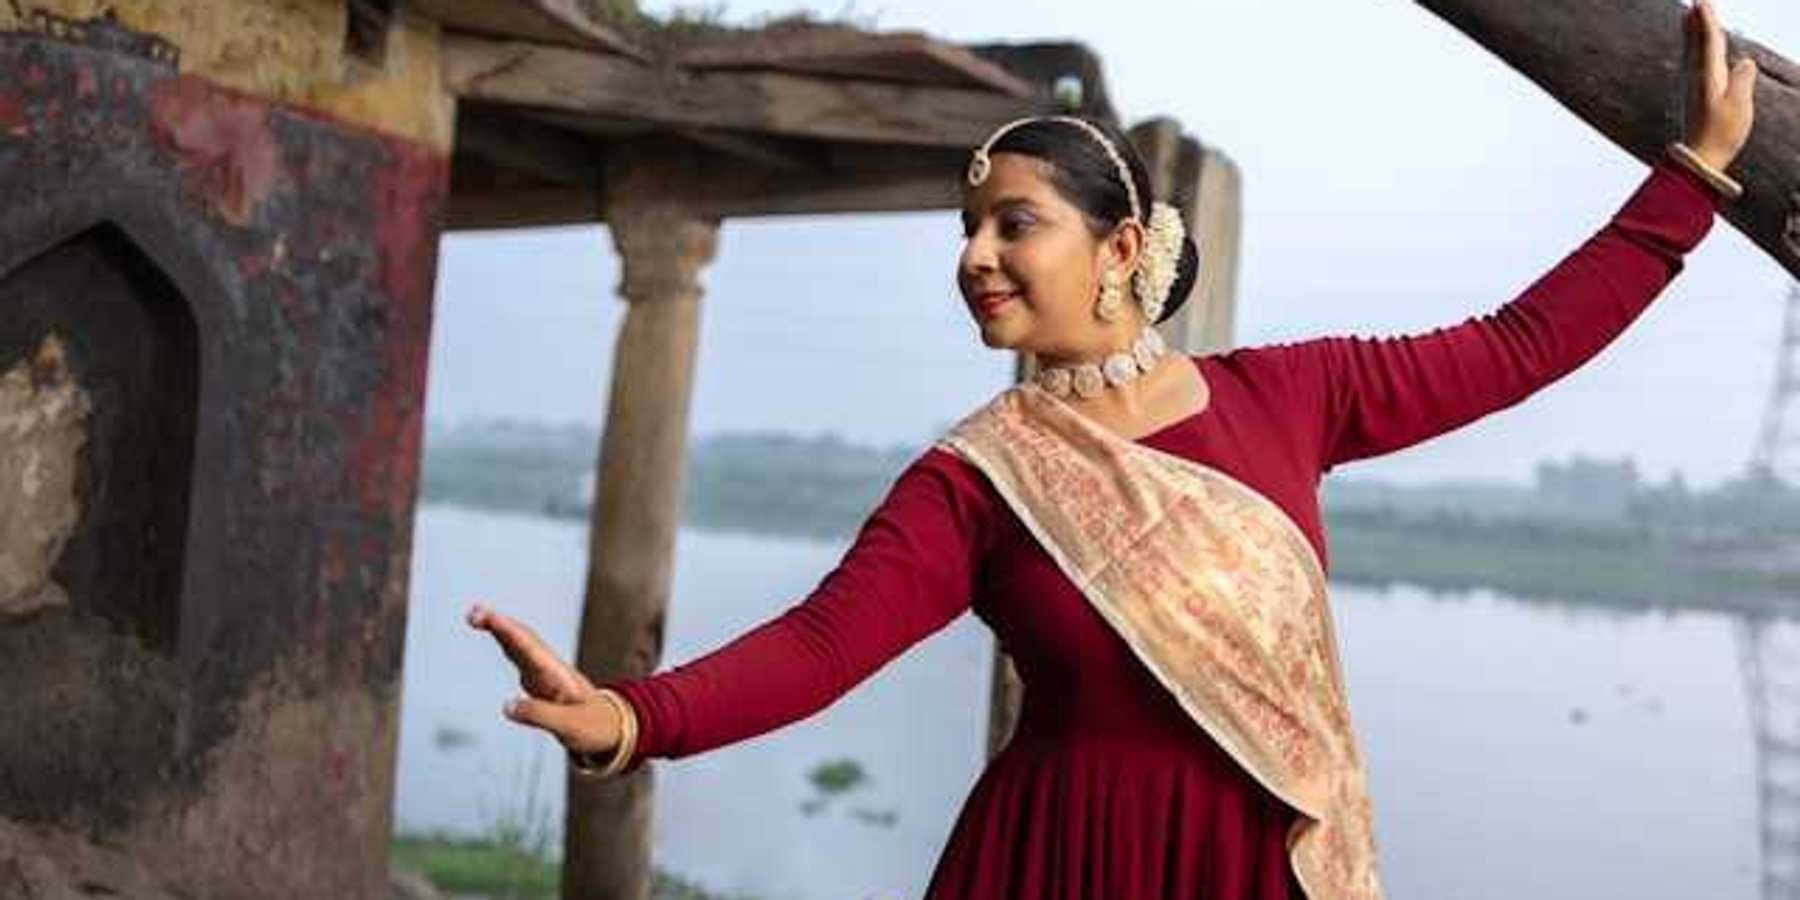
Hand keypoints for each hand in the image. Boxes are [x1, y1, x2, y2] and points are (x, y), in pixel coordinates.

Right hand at [466, 602, 620, 755]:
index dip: (507, 631)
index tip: (488, 617)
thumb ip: (539, 715)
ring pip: (520, 646)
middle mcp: (549, 670)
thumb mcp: (570, 726)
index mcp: (557, 675)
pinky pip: (520, 657)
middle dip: (498, 624)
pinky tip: (498, 635)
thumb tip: (506, 706)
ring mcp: (544, 675)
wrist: (611, 729)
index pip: (529, 647)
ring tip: (476, 617)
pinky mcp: (541, 683)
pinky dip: (507, 643)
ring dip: (500, 630)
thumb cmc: (595, 726)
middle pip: (522, 640)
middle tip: (473, 613)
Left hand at [1682, 0, 1756, 170]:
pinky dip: (1695, 50)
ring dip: (1692, 32)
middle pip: (1696, 43)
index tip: (1701, 2)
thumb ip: (1742, 80)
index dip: (1706, 21)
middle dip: (1696, 21)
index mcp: (1709, 77)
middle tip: (1695, 1)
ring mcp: (1694, 87)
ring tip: (1689, 15)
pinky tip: (1696, 49)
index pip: (1708, 42)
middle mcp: (1697, 78)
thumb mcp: (1738, 106)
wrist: (1702, 158)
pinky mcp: (1695, 95)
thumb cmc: (1721, 134)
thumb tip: (1745, 62)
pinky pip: (1695, 64)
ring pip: (1693, 52)